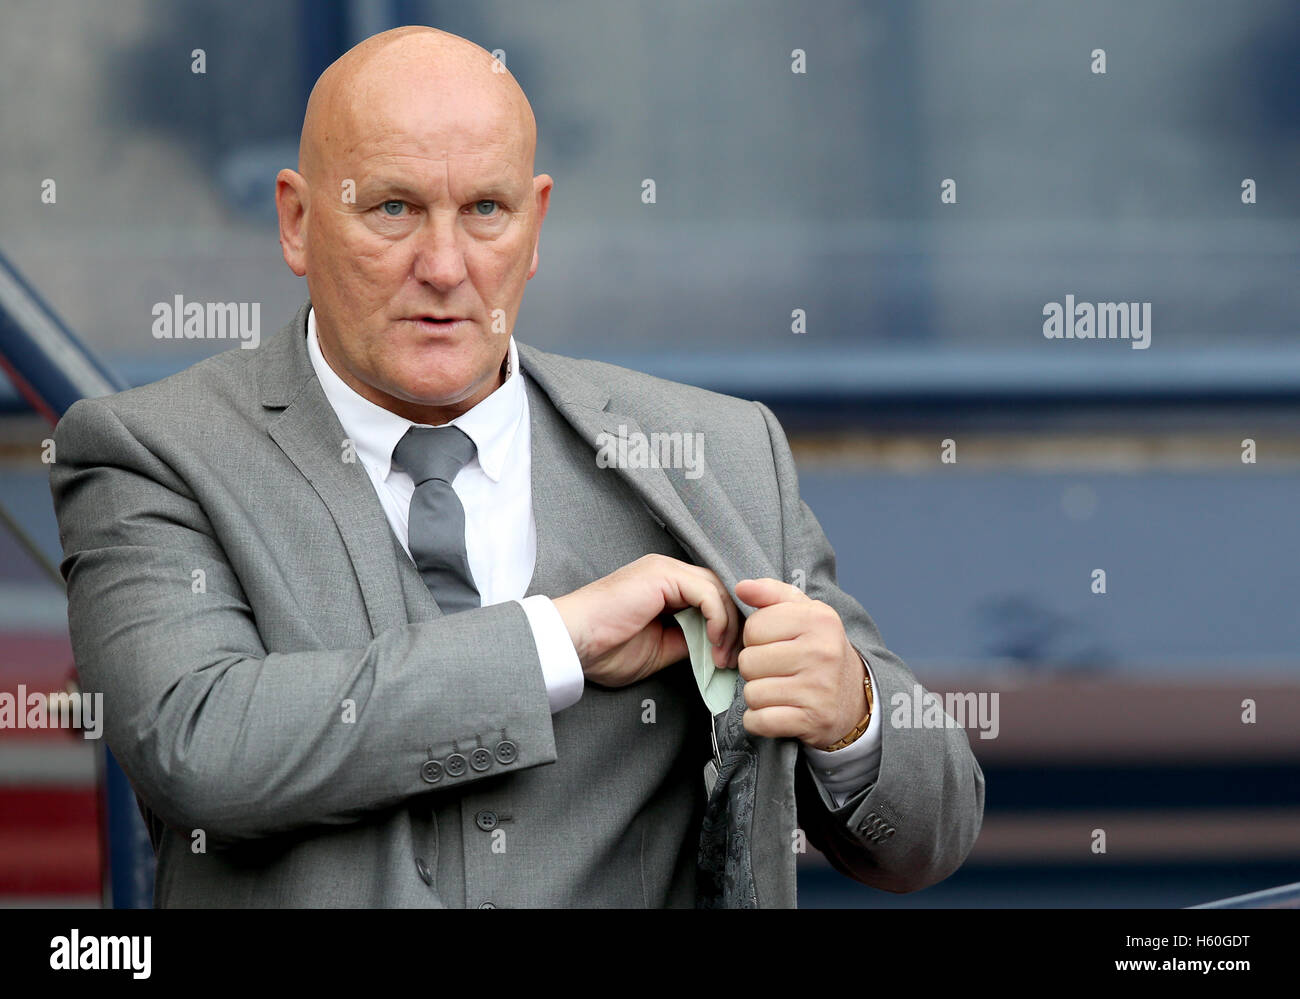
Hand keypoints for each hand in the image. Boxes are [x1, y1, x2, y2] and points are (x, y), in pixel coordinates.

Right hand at [552, 554, 740, 687]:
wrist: (572, 643)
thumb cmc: (604, 649)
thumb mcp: (661, 649)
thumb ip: (690, 641)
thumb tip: (718, 646)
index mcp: (664, 587)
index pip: (710, 597)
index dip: (726, 625)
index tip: (728, 656)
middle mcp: (667, 573)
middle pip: (719, 590)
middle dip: (733, 625)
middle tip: (732, 658)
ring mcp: (664, 570)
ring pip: (717, 589)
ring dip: (727, 626)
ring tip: (722, 656)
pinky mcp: (662, 575)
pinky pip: (706, 592)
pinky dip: (717, 619)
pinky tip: (713, 642)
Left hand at [733, 578, 866, 748]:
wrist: (856, 699)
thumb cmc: (820, 651)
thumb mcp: (805, 614)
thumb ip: (772, 594)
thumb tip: (742, 587)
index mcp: (818, 619)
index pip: (754, 627)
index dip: (755, 638)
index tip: (774, 644)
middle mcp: (821, 652)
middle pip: (748, 661)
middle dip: (755, 669)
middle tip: (777, 671)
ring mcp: (818, 688)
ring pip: (752, 693)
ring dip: (758, 695)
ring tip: (779, 690)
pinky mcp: (812, 720)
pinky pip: (760, 721)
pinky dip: (759, 721)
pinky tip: (777, 712)